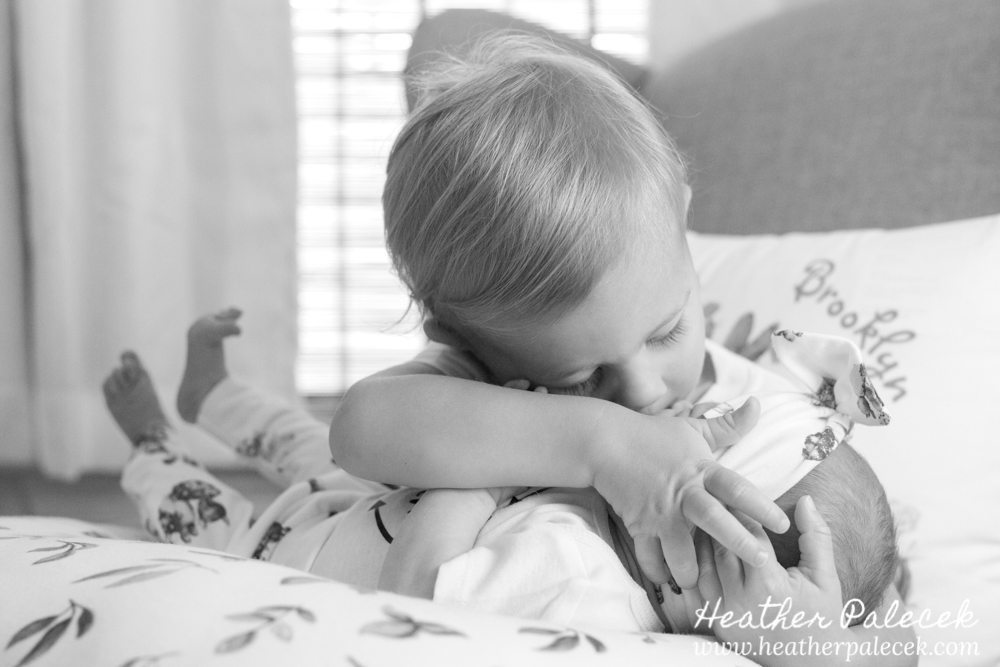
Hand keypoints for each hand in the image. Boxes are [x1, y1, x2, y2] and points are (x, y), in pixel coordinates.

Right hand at [590, 397, 789, 588]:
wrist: (605, 442)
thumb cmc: (652, 435)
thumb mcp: (693, 428)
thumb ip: (728, 425)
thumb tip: (758, 404)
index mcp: (701, 470)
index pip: (737, 488)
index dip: (761, 505)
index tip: (782, 523)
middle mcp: (683, 494)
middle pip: (715, 520)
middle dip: (739, 543)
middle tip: (762, 562)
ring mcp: (659, 512)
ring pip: (679, 550)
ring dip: (691, 571)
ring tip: (701, 585)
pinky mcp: (637, 524)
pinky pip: (649, 556)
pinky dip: (657, 571)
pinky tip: (666, 581)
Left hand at [694, 496, 848, 664]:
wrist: (814, 663)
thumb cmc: (823, 616)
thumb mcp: (825, 576)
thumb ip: (816, 536)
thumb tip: (807, 499)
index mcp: (770, 586)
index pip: (748, 536)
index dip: (743, 511)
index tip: (736, 491)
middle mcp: (742, 602)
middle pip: (720, 547)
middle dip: (718, 521)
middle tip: (714, 496)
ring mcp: (725, 616)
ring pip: (703, 565)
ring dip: (703, 541)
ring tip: (706, 518)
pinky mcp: (716, 625)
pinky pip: (699, 587)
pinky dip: (698, 565)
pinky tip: (701, 548)